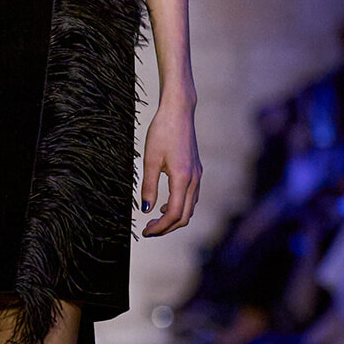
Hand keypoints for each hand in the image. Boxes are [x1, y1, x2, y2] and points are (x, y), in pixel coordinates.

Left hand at [140, 98, 201, 235]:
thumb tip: (146, 209)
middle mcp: (194, 179)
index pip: (174, 214)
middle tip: (148, 230)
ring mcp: (197, 175)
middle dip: (167, 228)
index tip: (146, 232)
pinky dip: (179, 206)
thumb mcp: (150, 159)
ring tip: (154, 220)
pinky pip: (191, 197)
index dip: (160, 227)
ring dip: (174, 218)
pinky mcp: (196, 170)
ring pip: (190, 208)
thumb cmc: (162, 131)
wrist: (179, 111)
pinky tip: (165, 204)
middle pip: (185, 216)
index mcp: (183, 178)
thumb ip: (149, 187)